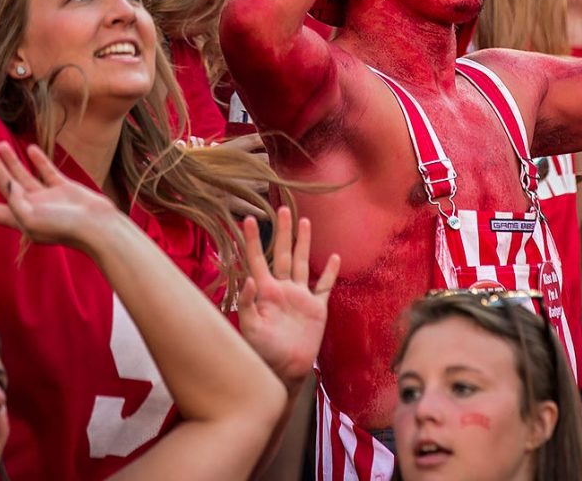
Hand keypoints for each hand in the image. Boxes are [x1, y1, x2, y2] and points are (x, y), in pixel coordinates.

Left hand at [0, 142, 119, 254]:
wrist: (98, 227)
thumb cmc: (64, 228)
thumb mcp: (32, 218)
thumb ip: (15, 201)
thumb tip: (7, 184)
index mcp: (20, 219)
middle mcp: (31, 207)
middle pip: (7, 184)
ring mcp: (49, 198)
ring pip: (25, 175)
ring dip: (12, 160)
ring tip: (0, 144)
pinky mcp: (65, 189)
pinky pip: (47, 171)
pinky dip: (39, 160)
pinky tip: (31, 148)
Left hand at [238, 207, 339, 388]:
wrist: (284, 372)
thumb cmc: (262, 353)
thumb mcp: (251, 329)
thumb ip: (249, 304)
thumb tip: (250, 279)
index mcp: (266, 291)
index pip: (257, 259)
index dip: (253, 240)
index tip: (248, 218)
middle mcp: (283, 289)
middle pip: (283, 253)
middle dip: (283, 232)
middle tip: (283, 208)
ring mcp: (301, 297)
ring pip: (302, 263)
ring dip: (304, 243)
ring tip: (305, 222)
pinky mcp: (316, 308)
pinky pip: (324, 286)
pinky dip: (329, 272)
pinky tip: (333, 257)